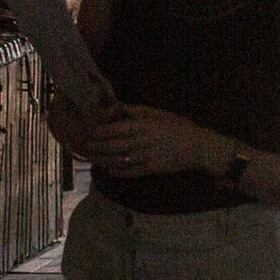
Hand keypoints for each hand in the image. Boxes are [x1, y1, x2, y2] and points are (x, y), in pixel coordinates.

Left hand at [57, 104, 223, 179]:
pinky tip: (107, 168)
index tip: (86, 129)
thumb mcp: (157, 113)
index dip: (96, 130)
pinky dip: (114, 170)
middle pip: (110, 146)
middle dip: (94, 146)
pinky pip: (127, 172)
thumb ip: (135, 111)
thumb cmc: (177, 126)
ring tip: (90, 157)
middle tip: (82, 144)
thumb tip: (116, 107)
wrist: (197, 147)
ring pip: (115, 160)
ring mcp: (144, 158)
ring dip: (100, 159)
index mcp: (142, 125)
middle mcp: (140, 142)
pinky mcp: (148, 170)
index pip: (112, 128)